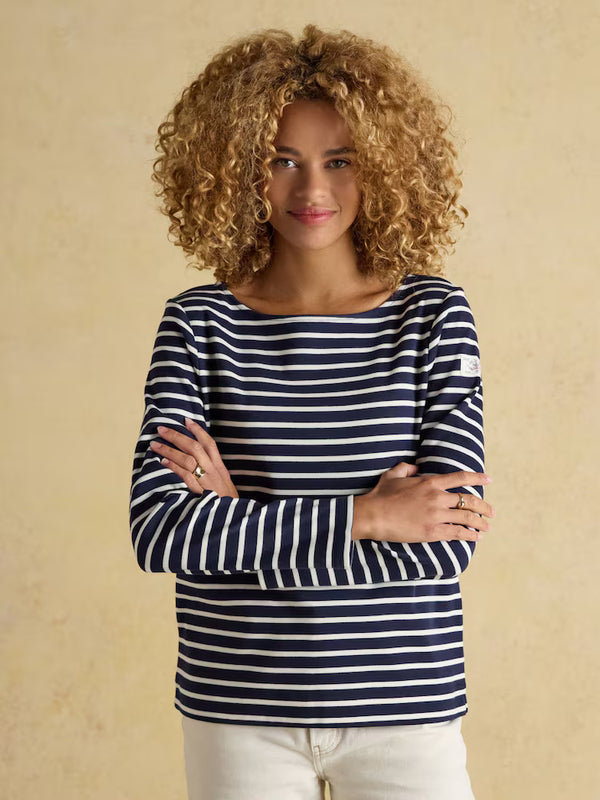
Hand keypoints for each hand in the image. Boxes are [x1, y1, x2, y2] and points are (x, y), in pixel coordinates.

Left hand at [150, 419, 238, 497]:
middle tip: (161, 429)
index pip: (209, 444)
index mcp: (220, 468)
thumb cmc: (228, 503)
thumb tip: (199, 464)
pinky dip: (174, 467)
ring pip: (187, 459)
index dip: (198, 431)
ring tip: (155, 444)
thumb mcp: (225, 484)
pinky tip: (163, 462)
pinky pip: (185, 475)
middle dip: (177, 436)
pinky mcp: (201, 492)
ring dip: (170, 450)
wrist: (234, 518)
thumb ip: (214, 473)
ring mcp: (207, 481)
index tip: (186, 420)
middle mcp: (214, 471)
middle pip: (194, 447)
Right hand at [352, 462, 492, 542]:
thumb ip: (407, 468)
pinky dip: (469, 535)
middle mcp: (437, 497)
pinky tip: (475, 537)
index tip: (488, 479)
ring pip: (467, 518)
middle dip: (484, 506)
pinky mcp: (432, 531)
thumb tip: (416, 468)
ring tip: (487, 527)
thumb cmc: (381, 495)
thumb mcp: (393, 475)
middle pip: (469, 500)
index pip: (460, 477)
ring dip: (480, 523)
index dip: (477, 477)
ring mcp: (436, 515)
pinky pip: (457, 533)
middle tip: (491, 512)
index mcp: (430, 482)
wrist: (374, 515)